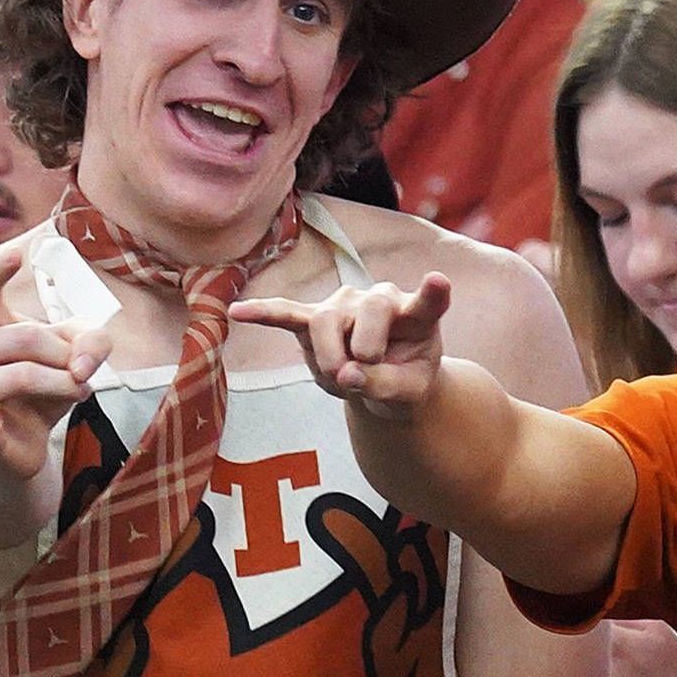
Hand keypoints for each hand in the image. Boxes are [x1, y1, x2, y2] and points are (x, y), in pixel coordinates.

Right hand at [0, 235, 109, 480]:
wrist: (18, 441)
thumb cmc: (41, 384)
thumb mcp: (72, 352)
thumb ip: (91, 340)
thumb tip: (82, 367)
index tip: (17, 255)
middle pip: (27, 337)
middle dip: (66, 354)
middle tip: (83, 372)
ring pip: (22, 375)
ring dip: (64, 385)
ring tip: (77, 392)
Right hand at [230, 276, 454, 417]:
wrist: (384, 381)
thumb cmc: (403, 379)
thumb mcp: (406, 395)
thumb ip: (384, 385)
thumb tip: (348, 374)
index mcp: (416, 315)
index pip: (428, 302)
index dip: (433, 293)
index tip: (438, 282)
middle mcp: (380, 299)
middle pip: (366, 311)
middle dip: (364, 352)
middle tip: (362, 377)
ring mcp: (345, 305)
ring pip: (325, 322)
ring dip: (330, 360)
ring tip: (341, 383)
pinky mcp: (314, 319)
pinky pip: (287, 313)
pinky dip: (264, 313)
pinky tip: (239, 311)